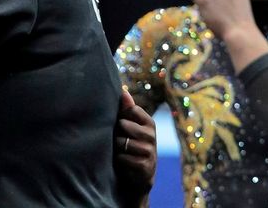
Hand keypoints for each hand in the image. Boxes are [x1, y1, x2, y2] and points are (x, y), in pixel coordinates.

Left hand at [115, 89, 155, 206]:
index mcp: (148, 123)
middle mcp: (152, 136)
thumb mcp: (128, 126)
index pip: (132, 109)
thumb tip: (123, 90)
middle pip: (123, 125)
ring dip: (116, 148)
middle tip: (117, 140)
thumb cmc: (129, 146)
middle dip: (116, 133)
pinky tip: (121, 162)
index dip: (121, 116)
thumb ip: (126, 109)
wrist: (136, 177)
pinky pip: (124, 158)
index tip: (119, 123)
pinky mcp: (146, 167)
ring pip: (122, 142)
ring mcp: (150, 152)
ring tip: (118, 152)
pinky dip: (119, 160)